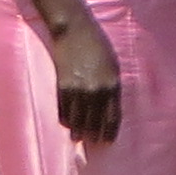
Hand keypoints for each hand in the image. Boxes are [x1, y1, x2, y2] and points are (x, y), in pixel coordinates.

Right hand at [48, 20, 123, 143]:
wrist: (76, 31)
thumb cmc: (99, 46)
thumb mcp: (113, 65)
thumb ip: (112, 86)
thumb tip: (109, 105)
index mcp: (113, 84)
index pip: (113, 116)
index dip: (110, 130)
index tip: (108, 140)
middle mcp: (97, 90)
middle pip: (95, 120)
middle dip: (95, 134)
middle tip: (94, 143)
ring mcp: (78, 89)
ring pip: (78, 118)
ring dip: (78, 130)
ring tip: (78, 138)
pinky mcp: (62, 85)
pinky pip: (63, 108)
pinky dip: (65, 118)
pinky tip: (67, 124)